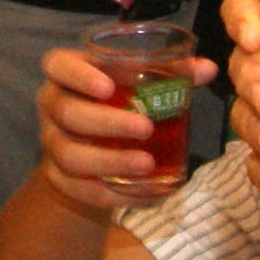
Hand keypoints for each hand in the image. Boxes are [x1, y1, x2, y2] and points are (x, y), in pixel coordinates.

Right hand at [33, 44, 198, 207]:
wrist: (90, 148)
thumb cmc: (117, 103)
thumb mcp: (136, 84)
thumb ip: (171, 74)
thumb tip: (208, 68)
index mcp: (67, 74)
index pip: (57, 65)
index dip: (78, 74)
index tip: (107, 87)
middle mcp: (53, 106)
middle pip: (68, 112)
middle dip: (107, 122)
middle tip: (146, 128)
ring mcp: (52, 143)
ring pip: (70, 155)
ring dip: (109, 161)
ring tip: (147, 164)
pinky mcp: (58, 177)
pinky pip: (79, 189)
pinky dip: (112, 194)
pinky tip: (142, 194)